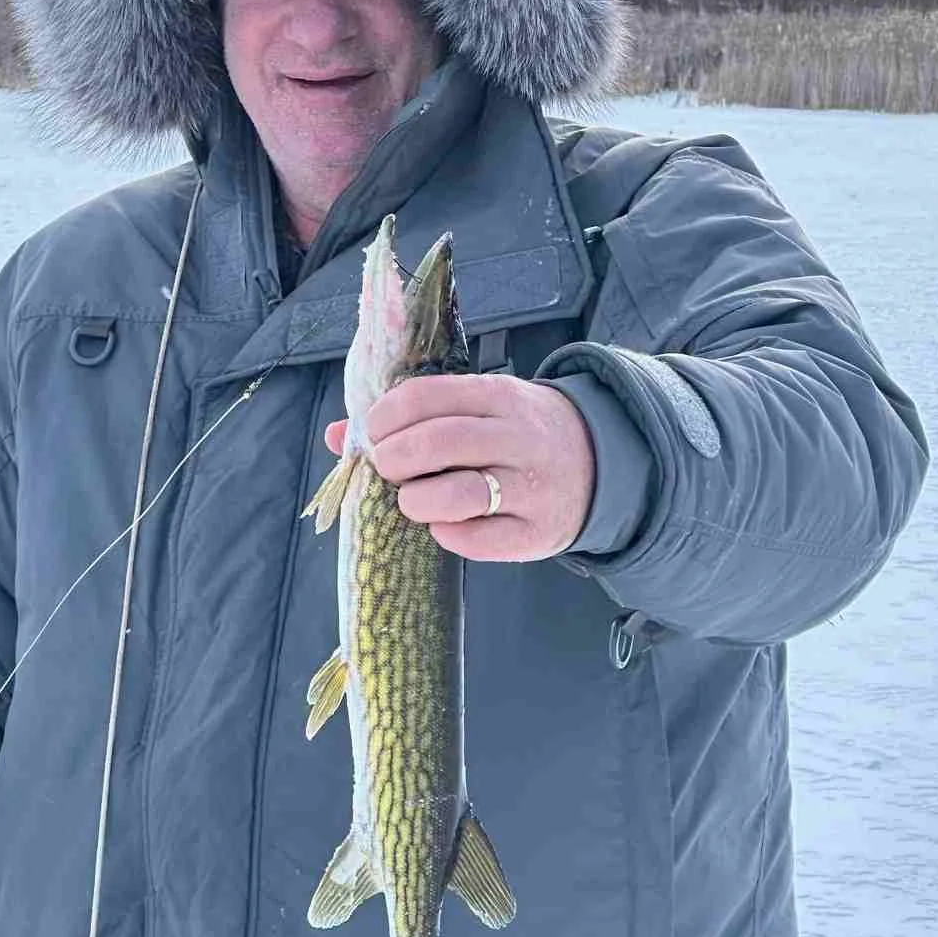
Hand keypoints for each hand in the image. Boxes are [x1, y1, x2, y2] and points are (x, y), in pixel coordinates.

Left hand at [324, 374, 595, 561]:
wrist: (600, 462)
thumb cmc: (516, 433)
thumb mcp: (479, 408)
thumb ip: (414, 416)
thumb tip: (337, 436)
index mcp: (499, 397)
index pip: (428, 396)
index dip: (387, 417)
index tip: (375, 434)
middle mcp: (519, 438)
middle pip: (439, 442)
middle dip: (394, 459)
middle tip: (387, 469)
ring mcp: (531, 488)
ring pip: (458, 495)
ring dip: (416, 501)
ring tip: (410, 501)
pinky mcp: (537, 532)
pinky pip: (479, 540)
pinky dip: (448, 535)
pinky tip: (443, 525)